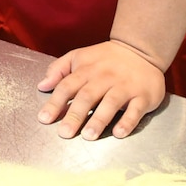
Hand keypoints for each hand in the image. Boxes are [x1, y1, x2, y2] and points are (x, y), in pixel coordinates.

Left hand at [37, 40, 166, 139]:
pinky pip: (135, 110)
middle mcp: (105, 78)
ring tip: (88, 136)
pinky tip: (118, 133)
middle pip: (87, 96)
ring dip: (99, 120)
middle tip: (65, 133)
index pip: (67, 86)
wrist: (141, 49)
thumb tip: (42, 86)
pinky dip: (127, 122)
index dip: (55, 102)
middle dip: (75, 115)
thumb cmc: (105, 58)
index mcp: (86, 69)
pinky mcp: (143, 96)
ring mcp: (125, 87)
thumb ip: (58, 69)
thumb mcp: (79, 56)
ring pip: (110, 103)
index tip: (44, 119)